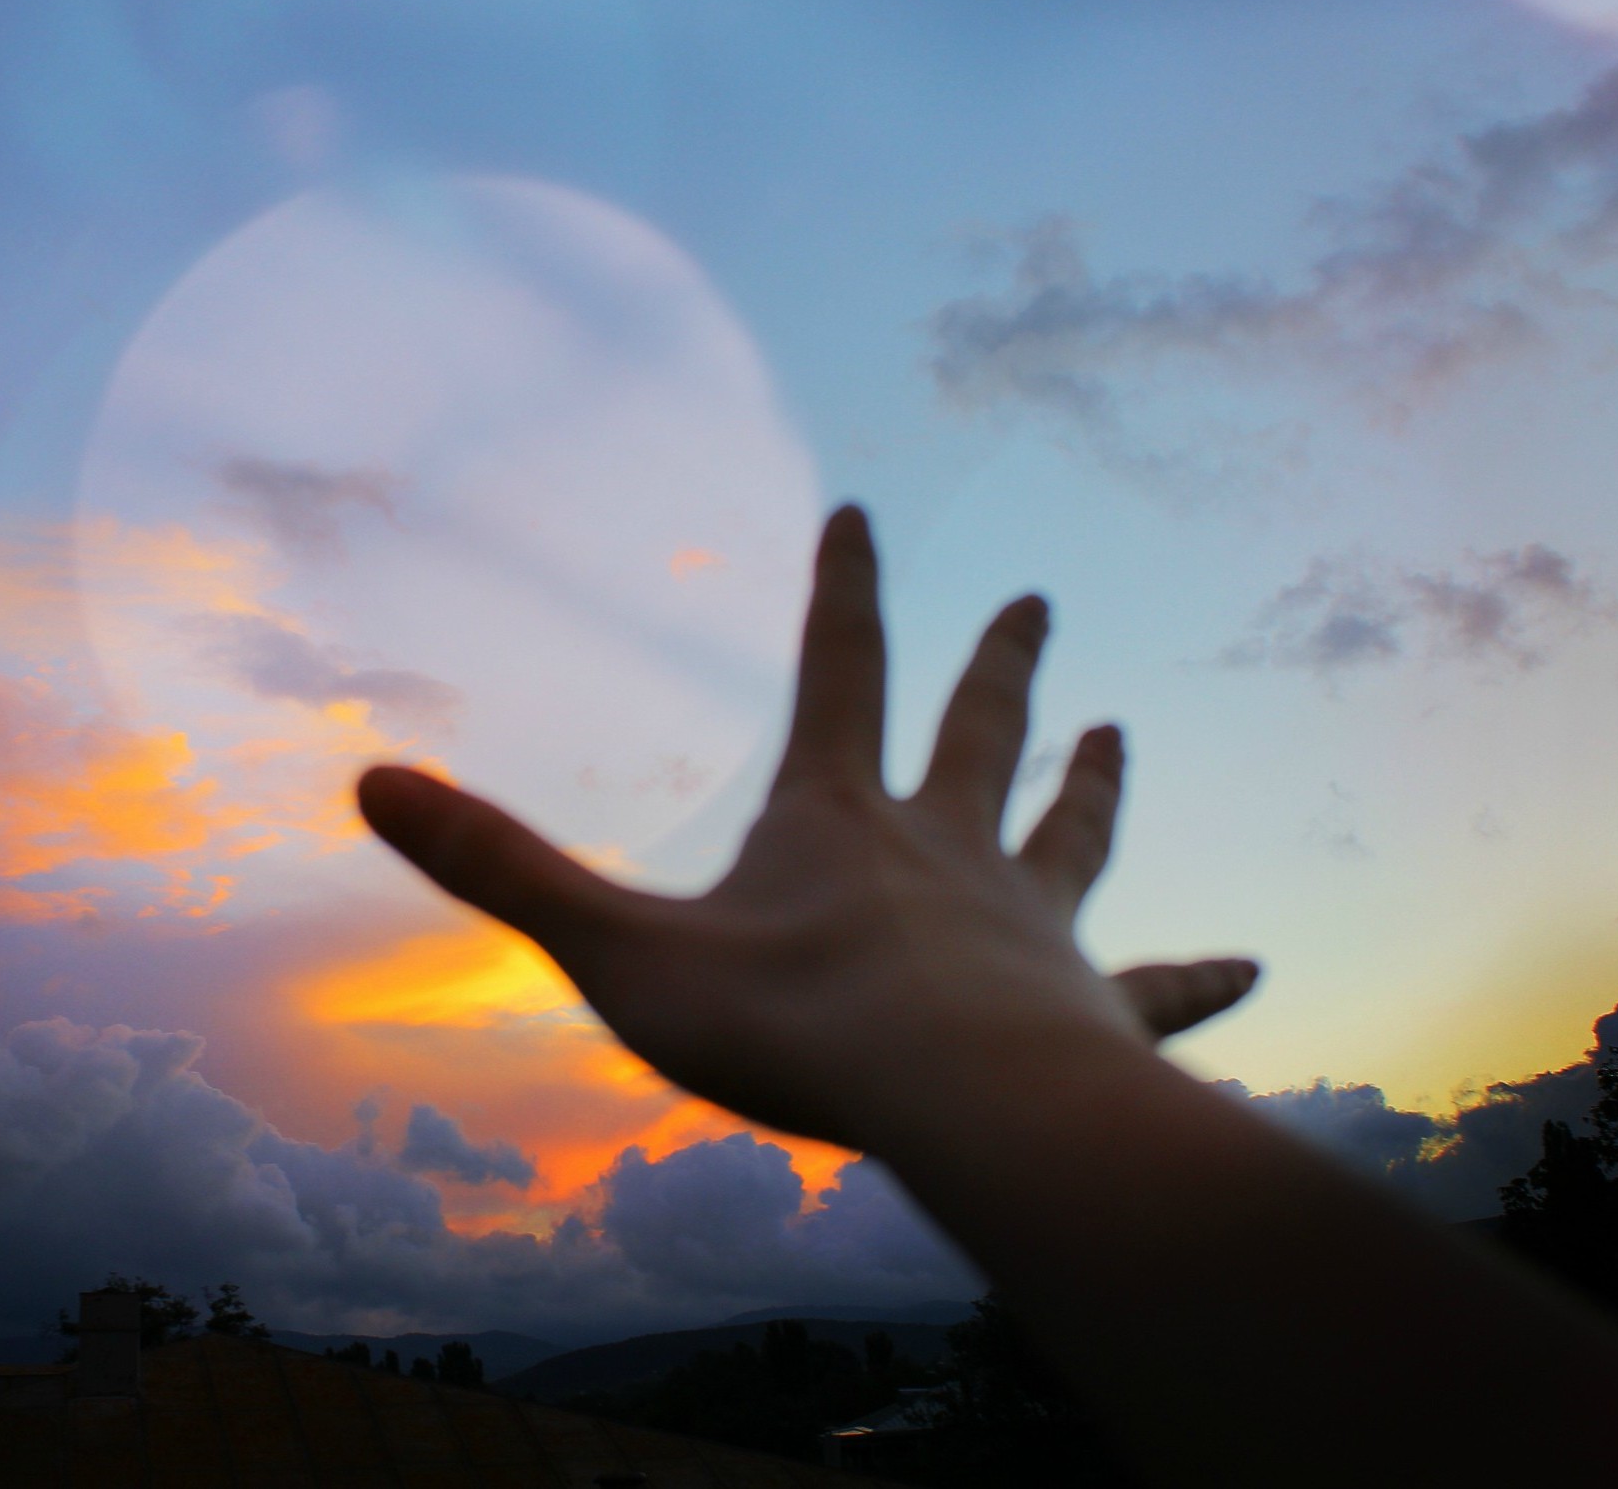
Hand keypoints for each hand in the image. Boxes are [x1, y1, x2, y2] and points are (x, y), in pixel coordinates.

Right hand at [357, 506, 1257, 1154]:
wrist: (963, 1108)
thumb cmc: (793, 1032)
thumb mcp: (620, 950)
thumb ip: (499, 868)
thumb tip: (366, 778)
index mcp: (839, 822)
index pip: (838, 670)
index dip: (843, 588)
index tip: (862, 510)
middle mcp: (947, 852)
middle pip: (978, 731)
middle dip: (997, 662)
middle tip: (1038, 599)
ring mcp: (1030, 926)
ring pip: (1070, 834)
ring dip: (1092, 782)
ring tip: (1123, 731)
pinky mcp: (1092, 1007)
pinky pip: (1154, 983)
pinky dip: (1198, 980)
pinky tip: (1250, 970)